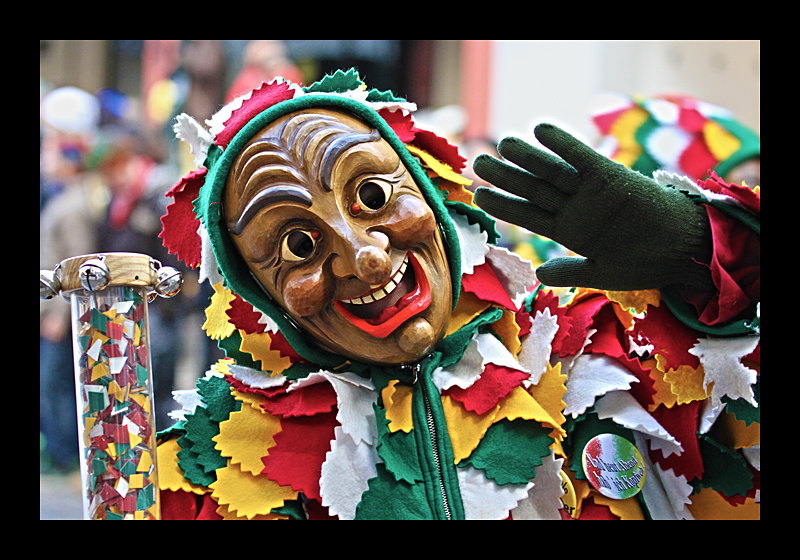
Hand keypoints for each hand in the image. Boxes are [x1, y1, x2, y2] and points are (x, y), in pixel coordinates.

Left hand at [473, 123, 712, 290]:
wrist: (683, 250)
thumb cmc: (645, 263)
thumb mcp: (602, 273)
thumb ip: (571, 270)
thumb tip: (540, 273)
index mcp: (568, 230)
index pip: (528, 214)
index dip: (504, 204)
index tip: (480, 195)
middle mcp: (574, 208)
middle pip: (533, 189)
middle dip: (506, 176)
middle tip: (479, 162)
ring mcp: (590, 191)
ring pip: (552, 172)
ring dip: (528, 157)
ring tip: (503, 143)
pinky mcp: (611, 176)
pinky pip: (582, 158)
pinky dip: (563, 144)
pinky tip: (540, 130)